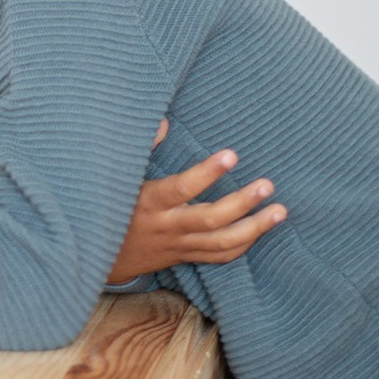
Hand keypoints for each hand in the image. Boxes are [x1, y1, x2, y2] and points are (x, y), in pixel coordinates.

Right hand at [108, 142, 286, 283]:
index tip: (231, 155)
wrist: (98, 255)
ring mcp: (177, 245)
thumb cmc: (109, 206)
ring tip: (280, 211)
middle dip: (242, 203)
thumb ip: (142, 148)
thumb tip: (165, 122)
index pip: (182, 188)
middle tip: (267, 185)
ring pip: (221, 243)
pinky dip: (242, 245)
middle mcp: (166, 226)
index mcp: (149, 201)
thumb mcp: (118, 177)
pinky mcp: (184, 256)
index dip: (207, 173)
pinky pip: (218, 256)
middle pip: (210, 218)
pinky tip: (261, 229)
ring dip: (254, 228)